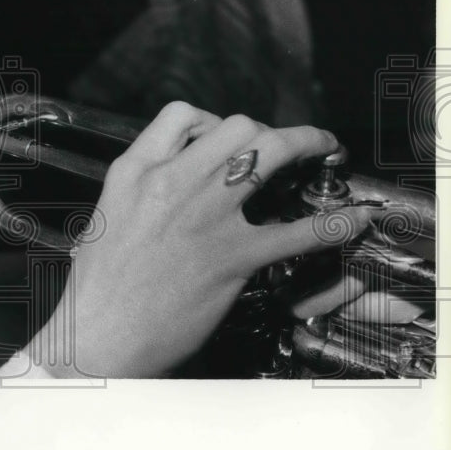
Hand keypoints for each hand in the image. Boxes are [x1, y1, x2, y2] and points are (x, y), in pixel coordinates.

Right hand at [30, 101, 373, 377]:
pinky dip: (334, 223)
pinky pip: (298, 230)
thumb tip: (171, 184)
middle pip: (237, 126)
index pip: (181, 115)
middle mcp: (173, 182)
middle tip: (283, 144)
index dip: (211, 122)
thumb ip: (142, 191)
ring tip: (323, 146)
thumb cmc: (97, 287)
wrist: (100, 334)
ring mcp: (207, 216)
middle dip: (266, 130)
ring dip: (305, 143)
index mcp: (135, 171)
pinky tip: (352, 219)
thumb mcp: (107, 216)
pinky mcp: (234, 256)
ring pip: (269, 152)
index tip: (224, 140)